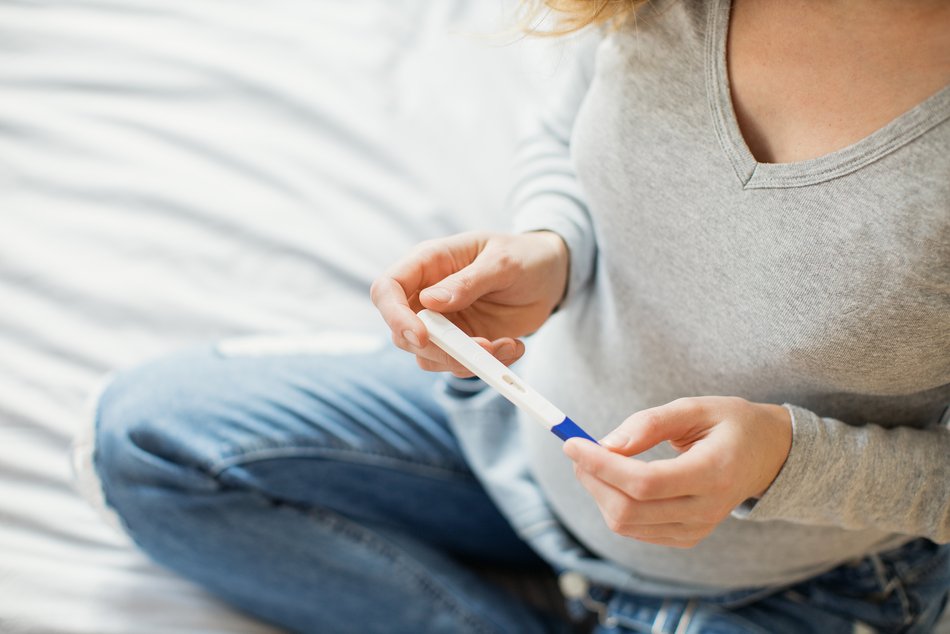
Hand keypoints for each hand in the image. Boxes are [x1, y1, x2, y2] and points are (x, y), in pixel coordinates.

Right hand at [370, 231, 567, 375]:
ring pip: (428, 356)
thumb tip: (430, 301)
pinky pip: (459, 364)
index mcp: (429, 262)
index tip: (422, 336)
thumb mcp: (503, 262)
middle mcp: (428, 294)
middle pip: (402, 332)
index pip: (388, 289)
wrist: (552, 275)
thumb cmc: (525, 256)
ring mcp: (443, 322)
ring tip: (509, 346)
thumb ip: (468, 281)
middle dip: (439, 349)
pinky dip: (486, 365)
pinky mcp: (462, 342)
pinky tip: (514, 346)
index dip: (395, 315)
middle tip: (482, 349)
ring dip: (466, 361)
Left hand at [563, 397, 791, 547]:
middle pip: (629, 510)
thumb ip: (650, 423)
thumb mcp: (695, 407)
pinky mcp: (686, 537)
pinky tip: (615, 479)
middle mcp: (707, 509)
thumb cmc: (730, 424)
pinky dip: (614, 504)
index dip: (601, 465)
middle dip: (592, 478)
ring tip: (594, 460)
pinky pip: (635, 529)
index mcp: (714, 473)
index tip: (572, 443)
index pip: (644, 482)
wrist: (767, 456)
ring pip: (626, 524)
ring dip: (598, 491)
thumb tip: (606, 444)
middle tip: (577, 449)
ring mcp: (697, 529)